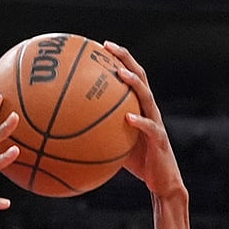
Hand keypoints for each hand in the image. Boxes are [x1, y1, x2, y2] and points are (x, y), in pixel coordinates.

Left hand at [104, 40, 184, 197]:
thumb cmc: (137, 163)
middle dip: (125, 59)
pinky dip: (140, 121)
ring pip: (147, 97)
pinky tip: (128, 118)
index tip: (100, 46)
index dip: (118, 60)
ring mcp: (156, 123)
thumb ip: (98, 134)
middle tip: (108, 47)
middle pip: (139, 77)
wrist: (161, 182)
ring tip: (119, 74)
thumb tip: (67, 133)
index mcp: (139, 108)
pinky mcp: (160, 140)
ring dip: (134, 84)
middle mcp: (149, 110)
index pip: (130, 78)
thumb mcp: (114, 144)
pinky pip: (150, 128)